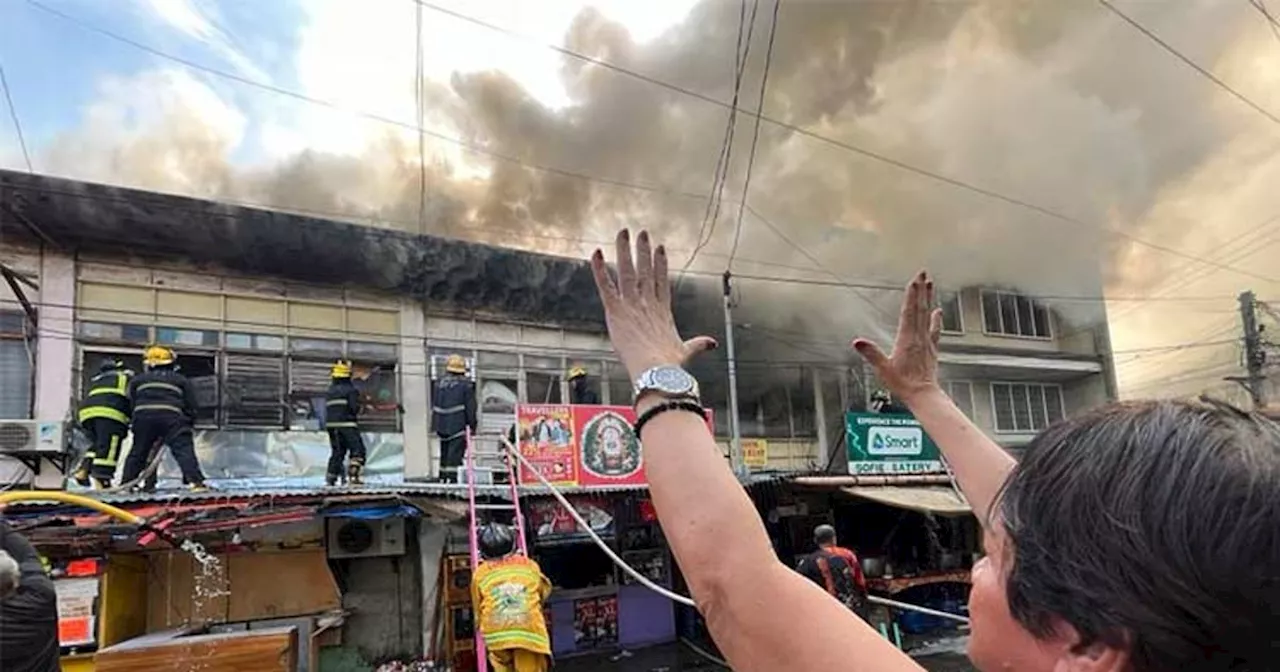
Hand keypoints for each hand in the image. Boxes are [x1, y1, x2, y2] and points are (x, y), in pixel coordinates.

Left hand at [590, 229, 717, 380]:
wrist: (656, 370)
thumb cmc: (669, 365)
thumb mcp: (685, 351)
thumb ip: (697, 344)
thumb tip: (712, 344)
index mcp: (662, 311)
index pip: (661, 281)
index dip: (660, 264)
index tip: (661, 248)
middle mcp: (648, 303)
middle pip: (645, 270)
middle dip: (643, 250)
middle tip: (641, 233)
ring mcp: (632, 304)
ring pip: (627, 271)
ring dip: (624, 250)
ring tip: (623, 233)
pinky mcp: (616, 311)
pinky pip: (606, 286)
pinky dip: (599, 269)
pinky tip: (596, 253)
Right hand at [852, 271, 942, 404]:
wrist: (924, 395)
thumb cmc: (904, 384)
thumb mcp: (883, 369)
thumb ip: (871, 353)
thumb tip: (857, 341)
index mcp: (906, 339)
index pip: (909, 311)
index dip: (911, 295)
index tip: (914, 280)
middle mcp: (918, 337)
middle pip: (919, 308)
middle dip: (921, 290)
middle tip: (923, 273)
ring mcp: (926, 342)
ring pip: (927, 315)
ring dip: (928, 298)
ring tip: (930, 284)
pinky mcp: (931, 348)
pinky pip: (934, 329)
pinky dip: (936, 318)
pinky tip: (938, 311)